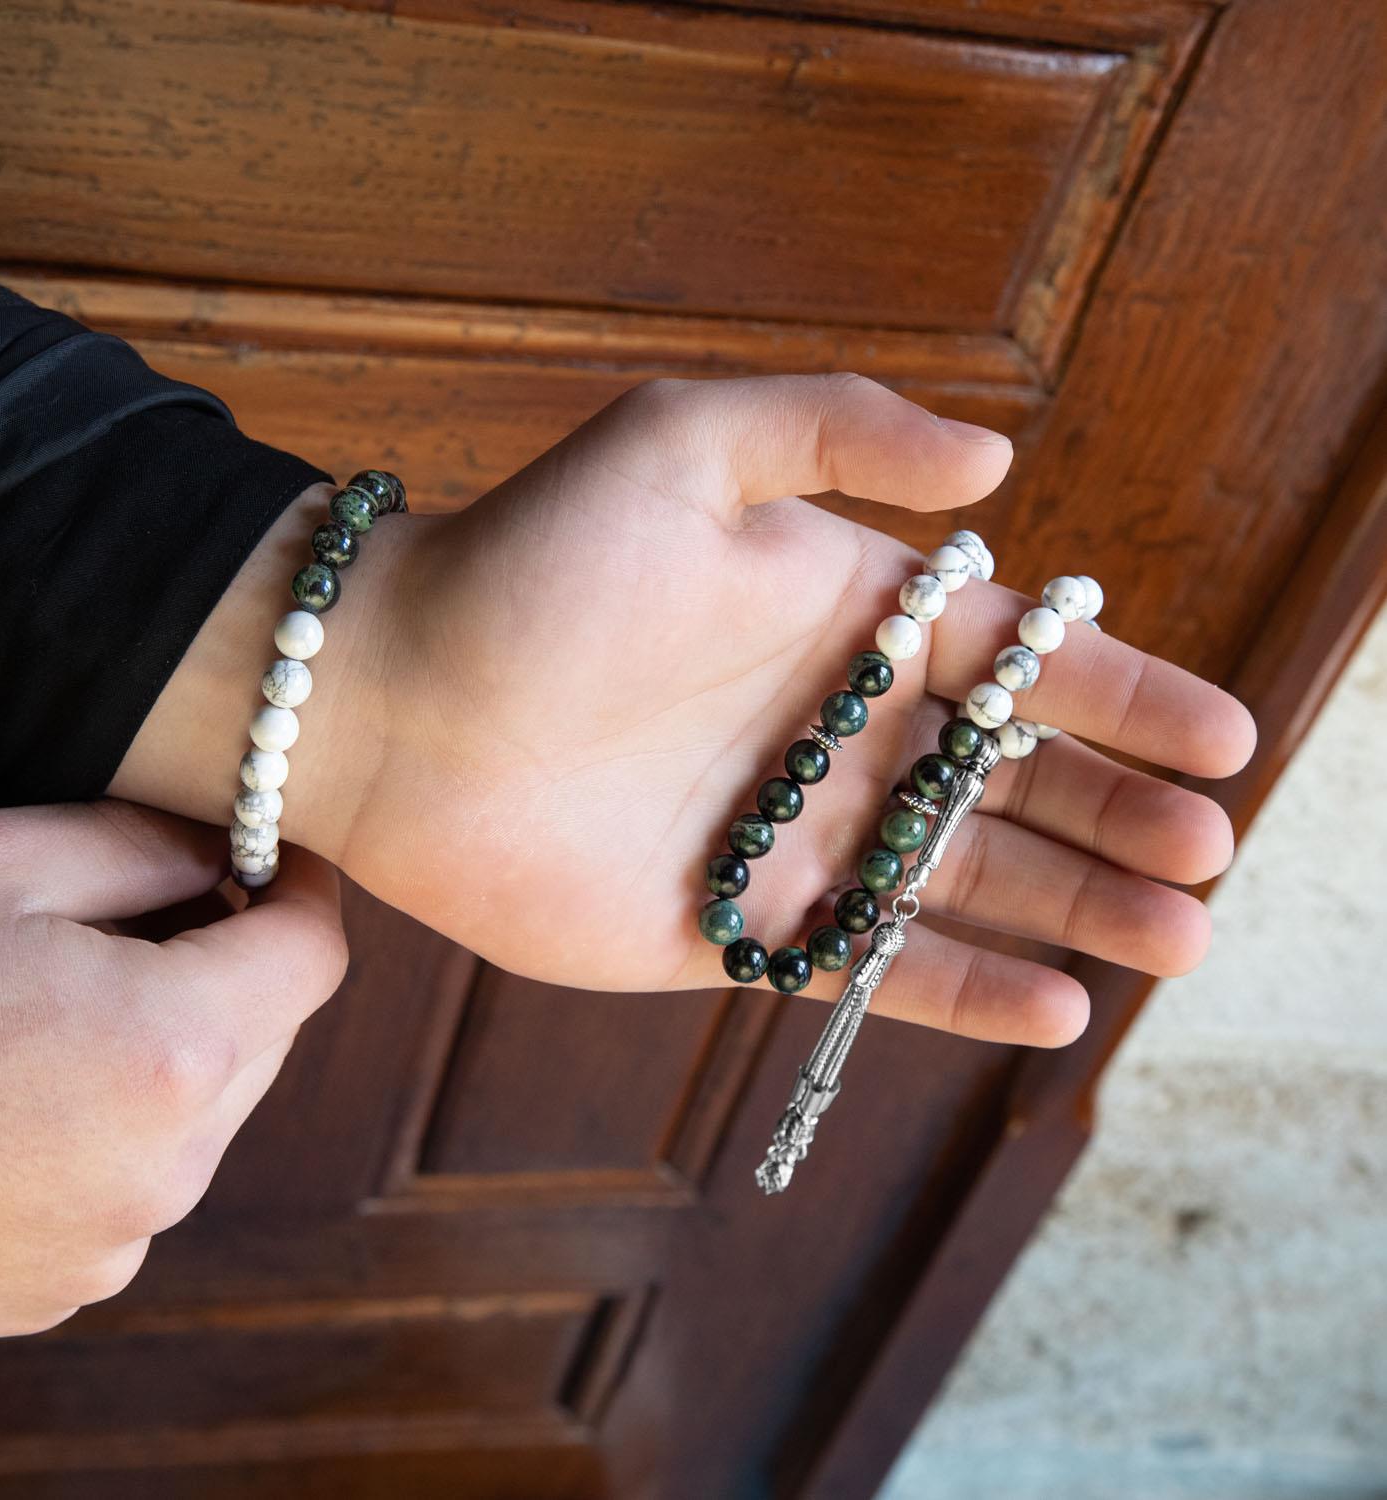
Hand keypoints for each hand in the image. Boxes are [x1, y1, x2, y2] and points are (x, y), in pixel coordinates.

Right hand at [0, 801, 346, 1345]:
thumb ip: (144, 846)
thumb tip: (228, 852)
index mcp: (174, 1051)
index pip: (316, 954)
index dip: (303, 891)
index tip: (273, 858)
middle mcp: (171, 1166)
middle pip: (268, 1033)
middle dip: (230, 966)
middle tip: (145, 917)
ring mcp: (118, 1242)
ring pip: (208, 1111)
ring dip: (172, 1048)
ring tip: (55, 1008)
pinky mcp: (62, 1288)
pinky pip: (139, 1180)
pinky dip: (116, 1125)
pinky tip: (17, 1094)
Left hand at [116, 374, 1254, 1047]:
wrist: (387, 702)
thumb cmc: (528, 564)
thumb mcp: (684, 445)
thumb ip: (837, 429)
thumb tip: (994, 463)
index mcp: (838, 616)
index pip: (1010, 660)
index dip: (1118, 697)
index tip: (1220, 738)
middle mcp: (826, 729)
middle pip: (1004, 781)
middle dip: (1115, 815)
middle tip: (1205, 852)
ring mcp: (784, 834)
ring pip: (956, 879)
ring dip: (1072, 906)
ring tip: (1178, 933)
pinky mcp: (727, 929)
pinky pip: (862, 965)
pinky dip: (955, 986)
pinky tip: (1052, 1002)